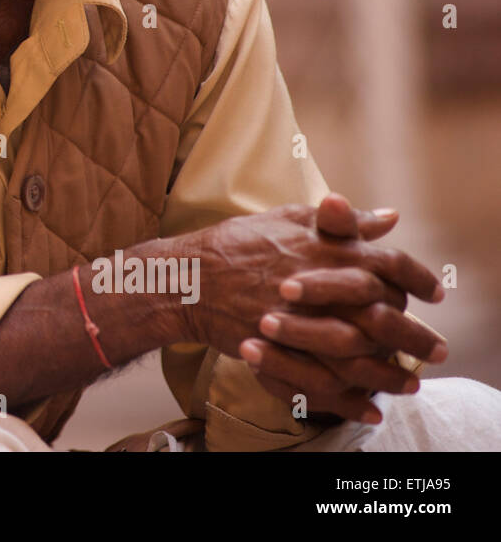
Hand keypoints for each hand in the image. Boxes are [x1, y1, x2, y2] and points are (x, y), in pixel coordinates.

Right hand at [173, 196, 443, 420]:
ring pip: (362, 356)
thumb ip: (341, 222)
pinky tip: (368, 405)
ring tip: (408, 384)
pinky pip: (326, 382)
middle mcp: (320, 286)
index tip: (433, 292)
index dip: (417, 278)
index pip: (390, 263)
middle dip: (416, 336)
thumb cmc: (237, 244)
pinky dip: (351, 399)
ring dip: (391, 373)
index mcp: (326, 249)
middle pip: (386, 316)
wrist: (189, 278)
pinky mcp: (281, 351)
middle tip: (435, 349)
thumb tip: (388, 219)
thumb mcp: (289, 219)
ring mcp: (301, 321)